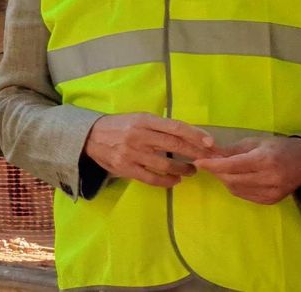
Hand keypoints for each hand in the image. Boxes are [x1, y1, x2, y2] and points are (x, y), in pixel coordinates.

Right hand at [83, 114, 215, 187]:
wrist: (89, 136)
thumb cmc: (119, 126)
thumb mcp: (137, 119)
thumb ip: (159, 126)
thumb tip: (189, 136)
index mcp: (143, 120)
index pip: (175, 127)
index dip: (195, 135)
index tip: (211, 143)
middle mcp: (138, 135)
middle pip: (174, 146)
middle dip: (195, 154)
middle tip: (207, 160)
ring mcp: (132, 153)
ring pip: (166, 165)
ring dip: (183, 169)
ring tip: (190, 170)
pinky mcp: (126, 168)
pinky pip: (152, 178)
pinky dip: (168, 181)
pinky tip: (175, 180)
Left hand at [194, 136, 300, 204]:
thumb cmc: (278, 148)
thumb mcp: (255, 142)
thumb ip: (232, 150)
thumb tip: (209, 151)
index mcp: (264, 160)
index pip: (232, 165)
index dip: (213, 165)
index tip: (198, 162)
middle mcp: (269, 178)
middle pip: (232, 179)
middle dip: (216, 172)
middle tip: (207, 164)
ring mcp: (271, 192)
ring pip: (236, 189)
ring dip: (224, 180)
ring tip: (221, 170)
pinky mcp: (271, 200)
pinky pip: (245, 195)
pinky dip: (235, 187)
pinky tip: (234, 178)